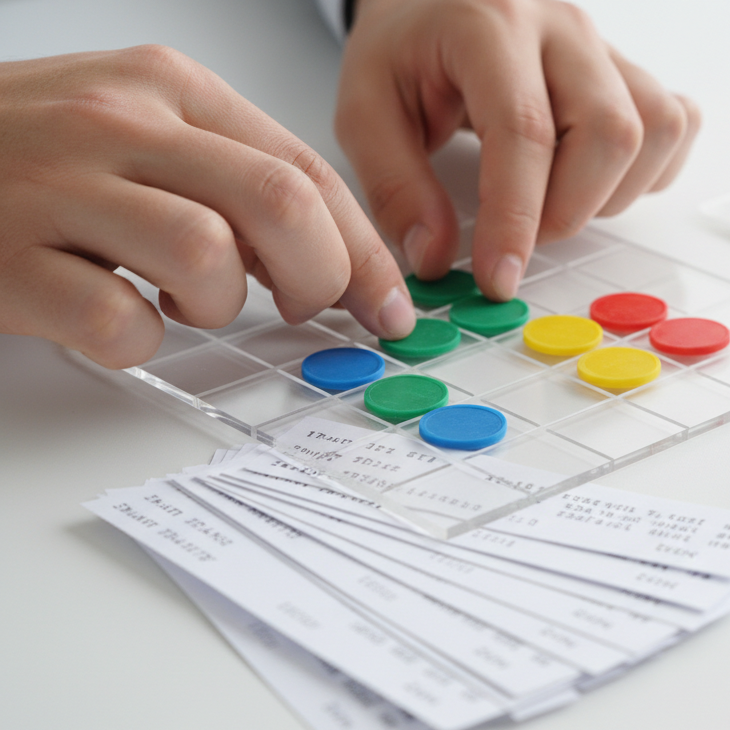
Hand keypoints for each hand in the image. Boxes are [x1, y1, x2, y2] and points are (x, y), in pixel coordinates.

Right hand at [0, 46, 415, 368]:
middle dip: (319, 276)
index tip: (388, 303)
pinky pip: (117, 320)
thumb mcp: (140, 129)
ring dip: (219, 304)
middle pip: (278, 204)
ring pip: (207, 257)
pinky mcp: (7, 259)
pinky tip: (118, 318)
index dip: (363, 248)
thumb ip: (231, 175)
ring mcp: (57, 188)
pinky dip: (137, 339)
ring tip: (183, 299)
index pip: (306, 168)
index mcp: (167, 87)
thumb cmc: (30, 152)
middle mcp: (118, 123)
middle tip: (303, 308)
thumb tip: (333, 255)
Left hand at [335, 0, 700, 300]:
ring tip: (556, 200)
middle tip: (521, 234)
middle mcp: (561, 27)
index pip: (524, 131)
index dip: (516, 218)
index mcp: (489, 24)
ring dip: (611, 193)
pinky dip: (649, 171)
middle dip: (568, 210)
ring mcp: (605, 45)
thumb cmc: (407, 49)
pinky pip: (676, 125)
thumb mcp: (365, 108)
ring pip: (655, 130)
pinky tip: (597, 179)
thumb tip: (436, 258)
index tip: (499, 276)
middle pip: (609, 132)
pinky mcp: (631, 69)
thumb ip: (396, 186)